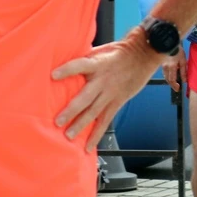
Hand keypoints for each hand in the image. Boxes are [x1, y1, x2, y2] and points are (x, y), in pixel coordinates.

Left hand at [52, 30, 161, 151]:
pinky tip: (89, 146)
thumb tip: (64, 60)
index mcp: (97, 64)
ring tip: (69, 136)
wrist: (144, 55)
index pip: (79, 66)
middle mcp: (103, 81)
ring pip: (94, 112)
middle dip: (71, 111)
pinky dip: (97, 133)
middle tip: (58, 122)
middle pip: (85, 98)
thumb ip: (85, 58)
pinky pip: (106, 120)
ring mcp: (110, 93)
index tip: (53, 75)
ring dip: (81, 125)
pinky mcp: (117, 102)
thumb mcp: (101, 50)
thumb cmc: (120, 51)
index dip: (67, 70)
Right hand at [162, 52, 187, 92]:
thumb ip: (183, 71)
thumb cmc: (178, 51)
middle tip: (176, 89)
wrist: (170, 43)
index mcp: (171, 66)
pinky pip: (164, 72)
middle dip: (172, 85)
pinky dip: (167, 76)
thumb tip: (184, 80)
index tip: (178, 88)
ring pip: (165, 76)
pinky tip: (171, 76)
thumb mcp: (183, 61)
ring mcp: (162, 65)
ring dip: (169, 81)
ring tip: (174, 84)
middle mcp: (165, 67)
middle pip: (167, 79)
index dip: (175, 85)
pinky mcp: (161, 63)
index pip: (172, 79)